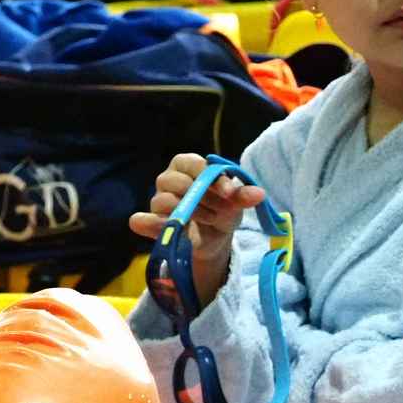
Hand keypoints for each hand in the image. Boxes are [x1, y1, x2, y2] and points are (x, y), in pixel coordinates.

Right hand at [127, 153, 267, 309]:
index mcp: (187, 165)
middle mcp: (169, 178)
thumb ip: (243, 196)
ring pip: (165, 200)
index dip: (212, 178)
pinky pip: (143, 220)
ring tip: (211, 219)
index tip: (231, 193)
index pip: (195, 164)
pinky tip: (167, 228)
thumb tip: (259, 194)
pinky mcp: (153, 222)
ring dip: (191, 212)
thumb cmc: (223, 209)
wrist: (215, 237)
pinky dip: (152, 224)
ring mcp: (158, 200)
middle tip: (221, 210)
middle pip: (178, 182)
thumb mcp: (235, 203)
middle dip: (203, 197)